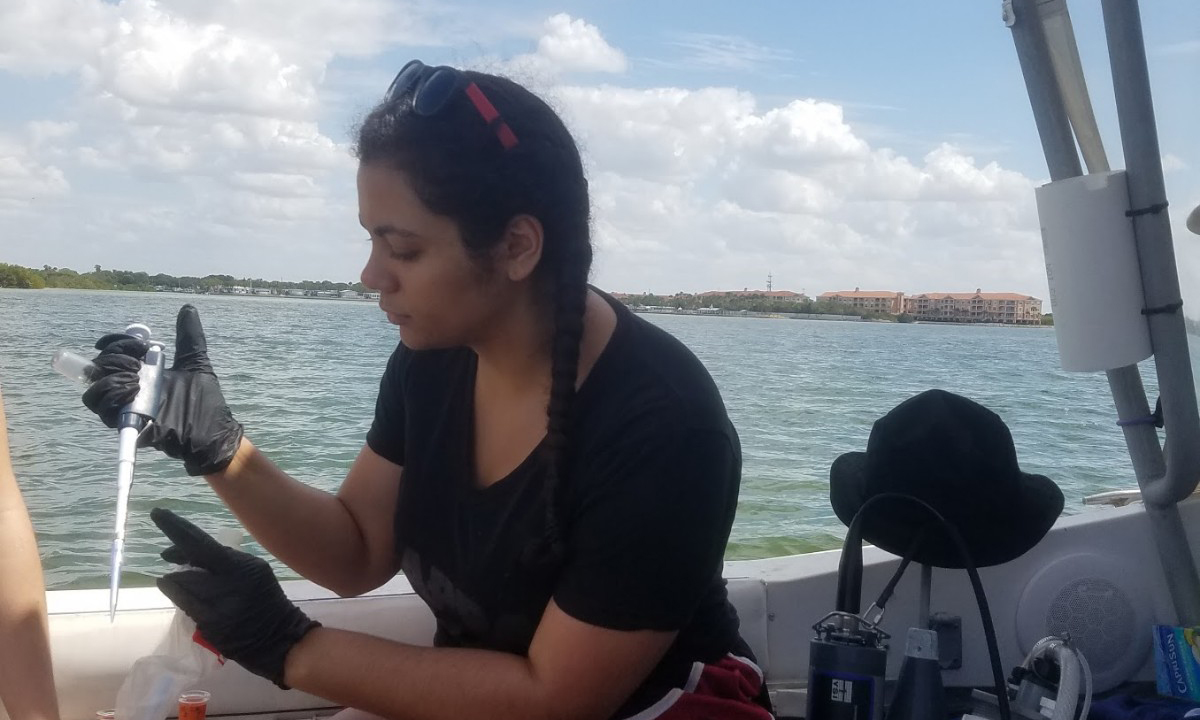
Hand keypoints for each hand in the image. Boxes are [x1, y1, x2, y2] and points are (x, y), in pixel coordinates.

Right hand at [82, 304, 243, 474]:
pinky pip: (103, 411)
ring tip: (136, 378)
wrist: (213, 430)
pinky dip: (112, 397)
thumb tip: (188, 309)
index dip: (114, 342)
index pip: (112, 352)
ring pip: (93, 391)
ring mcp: (126, 407)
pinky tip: (133, 391)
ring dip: (109, 379)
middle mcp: (128, 388)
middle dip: (114, 357)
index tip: (137, 341)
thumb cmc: (204, 400)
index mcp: (141, 371)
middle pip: (98, 368)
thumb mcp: (196, 362)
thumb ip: (190, 337)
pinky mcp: (127, 424)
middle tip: (138, 360)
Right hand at [152, 507, 319, 688]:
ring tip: (173, 562)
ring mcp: (253, 567)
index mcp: (233, 571)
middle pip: (207, 547)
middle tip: (163, 551)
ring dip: (194, 558)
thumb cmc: (247, 639)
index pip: (198, 544)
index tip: (158, 513)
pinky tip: (197, 573)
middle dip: (182, 543)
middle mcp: (244, 563)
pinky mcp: (257, 574)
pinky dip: (208, 567)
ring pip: (216, 556)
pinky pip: (226, 564)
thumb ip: (187, 597)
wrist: (286, 643)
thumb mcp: (211, 623)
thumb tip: (164, 578)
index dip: (176, 529)